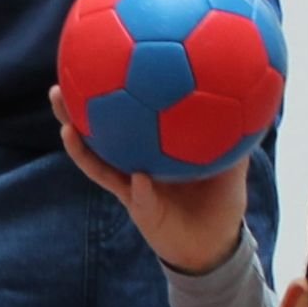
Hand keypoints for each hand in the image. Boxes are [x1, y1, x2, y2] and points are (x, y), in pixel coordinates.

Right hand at [57, 99, 253, 277]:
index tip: (94, 62)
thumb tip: (249, 93)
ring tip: (64, 124)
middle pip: (96, 131)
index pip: (123, 112)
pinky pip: (133, 195)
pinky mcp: (140, 208)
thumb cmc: (220, 200)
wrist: (213, 243)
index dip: (105, 90)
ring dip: (79, 145)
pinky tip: (133, 176)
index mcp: (150, 144)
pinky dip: (135, 187)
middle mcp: (133, 160)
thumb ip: (234, 132)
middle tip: (58, 87)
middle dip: (74, 110)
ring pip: (97, 160)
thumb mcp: (232, 161)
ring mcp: (130, 183)